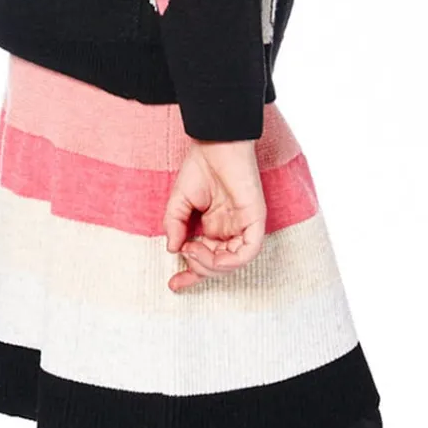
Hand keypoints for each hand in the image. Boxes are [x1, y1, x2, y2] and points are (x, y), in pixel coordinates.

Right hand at [163, 139, 266, 289]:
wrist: (215, 143)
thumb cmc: (200, 166)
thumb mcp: (179, 202)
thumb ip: (175, 226)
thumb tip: (173, 249)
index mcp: (215, 227)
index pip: (207, 259)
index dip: (192, 275)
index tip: (173, 284)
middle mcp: (231, 229)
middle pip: (220, 265)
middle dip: (199, 270)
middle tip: (183, 255)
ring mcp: (244, 225)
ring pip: (235, 263)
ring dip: (211, 265)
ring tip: (192, 251)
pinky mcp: (255, 219)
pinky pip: (250, 250)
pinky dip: (230, 260)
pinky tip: (210, 252)